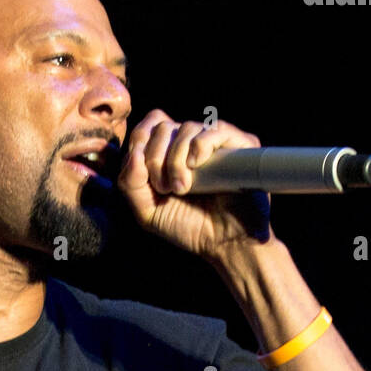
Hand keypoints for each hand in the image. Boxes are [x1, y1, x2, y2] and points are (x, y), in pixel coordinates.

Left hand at [117, 109, 272, 259]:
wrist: (225, 244)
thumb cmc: (189, 227)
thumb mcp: (148, 212)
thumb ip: (130, 184)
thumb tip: (134, 153)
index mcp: (168, 153)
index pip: (147, 127)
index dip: (140, 142)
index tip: (145, 176)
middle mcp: (191, 143)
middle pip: (162, 127)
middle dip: (156, 160)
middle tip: (167, 189)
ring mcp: (215, 143)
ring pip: (186, 128)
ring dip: (176, 160)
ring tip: (183, 188)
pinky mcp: (240, 145)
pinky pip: (214, 129)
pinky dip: (199, 146)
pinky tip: (197, 165)